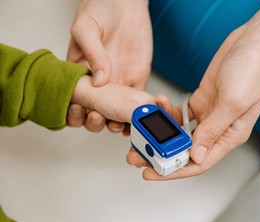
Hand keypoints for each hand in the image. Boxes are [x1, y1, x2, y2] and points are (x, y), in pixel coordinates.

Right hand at [67, 0, 151, 132]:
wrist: (125, 2)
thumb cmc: (99, 10)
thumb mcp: (86, 28)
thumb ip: (92, 53)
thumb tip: (99, 80)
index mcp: (79, 73)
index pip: (74, 100)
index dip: (74, 112)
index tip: (80, 111)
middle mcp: (98, 84)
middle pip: (93, 114)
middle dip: (95, 122)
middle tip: (100, 117)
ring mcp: (118, 85)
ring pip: (115, 115)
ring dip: (116, 124)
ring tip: (119, 123)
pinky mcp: (136, 82)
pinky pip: (137, 105)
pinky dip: (137, 116)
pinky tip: (138, 120)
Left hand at [126, 0, 259, 179]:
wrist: (252, 43)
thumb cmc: (252, 71)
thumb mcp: (233, 102)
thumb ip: (214, 130)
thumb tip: (196, 156)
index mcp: (231, 136)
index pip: (200, 163)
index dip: (175, 171)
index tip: (152, 173)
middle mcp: (219, 130)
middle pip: (187, 152)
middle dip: (161, 156)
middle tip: (137, 156)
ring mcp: (209, 116)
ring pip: (180, 135)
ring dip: (160, 137)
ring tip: (139, 136)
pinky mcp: (201, 102)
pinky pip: (179, 114)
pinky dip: (166, 113)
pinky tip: (156, 108)